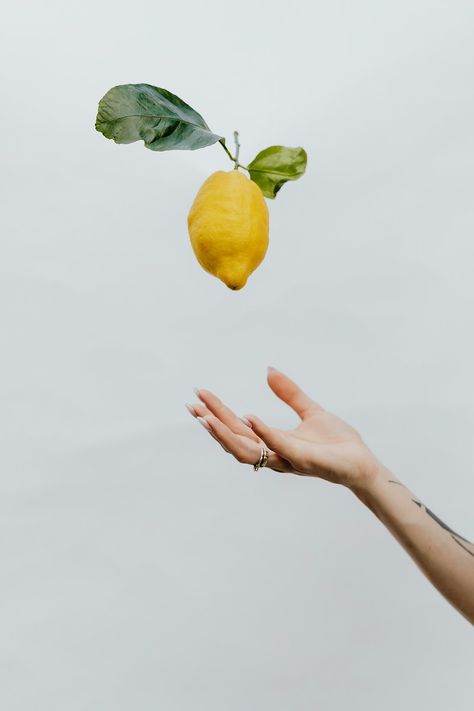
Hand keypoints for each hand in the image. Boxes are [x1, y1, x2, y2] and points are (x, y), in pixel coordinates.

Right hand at [186, 367, 380, 489]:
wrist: (363, 463)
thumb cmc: (337, 443)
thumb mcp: (310, 410)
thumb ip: (289, 392)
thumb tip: (268, 370)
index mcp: (273, 443)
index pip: (238, 427)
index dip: (217, 412)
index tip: (200, 395)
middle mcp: (274, 454)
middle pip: (235, 439)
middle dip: (212, 422)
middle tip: (193, 404)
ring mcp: (287, 460)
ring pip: (247, 450)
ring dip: (225, 433)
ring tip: (207, 416)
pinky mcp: (304, 460)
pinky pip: (279, 447)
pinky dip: (262, 432)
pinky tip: (249, 417)